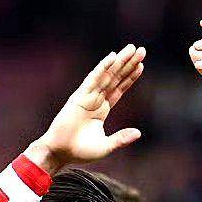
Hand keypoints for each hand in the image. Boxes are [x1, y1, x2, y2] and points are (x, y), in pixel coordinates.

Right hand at [26, 44, 144, 174]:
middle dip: (127, 64)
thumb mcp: (106, 147)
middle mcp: (95, 100)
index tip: (141, 65)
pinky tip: (112, 57)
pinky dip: (102, 68)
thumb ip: (121, 139)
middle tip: (141, 49)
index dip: (129, 77)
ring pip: (106, 75)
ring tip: (132, 48)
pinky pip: (93, 79)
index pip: (119, 89)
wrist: (60, 153)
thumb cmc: (80, 152)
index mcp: (102, 110)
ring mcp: (87, 97)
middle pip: (115, 78)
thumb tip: (139, 133)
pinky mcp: (79, 97)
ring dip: (119, 61)